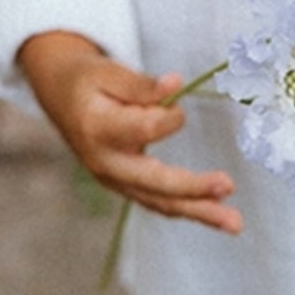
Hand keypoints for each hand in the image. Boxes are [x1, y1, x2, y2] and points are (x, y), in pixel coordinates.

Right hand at [17, 32, 242, 233]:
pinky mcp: (123, 185)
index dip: (167, 115)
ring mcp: (113, 179)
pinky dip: (186, 209)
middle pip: (154, 181)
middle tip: (228, 185)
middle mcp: (105, 162)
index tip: (175, 89)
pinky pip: (157, 201)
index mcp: (97, 128)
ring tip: (235, 223)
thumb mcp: (108, 71)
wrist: (60, 97)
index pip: (142, 129)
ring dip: (199, 212)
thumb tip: (175, 85)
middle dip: (193, 188)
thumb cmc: (87, 80)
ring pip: (159, 201)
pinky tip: (214, 215)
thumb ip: (141, 85)